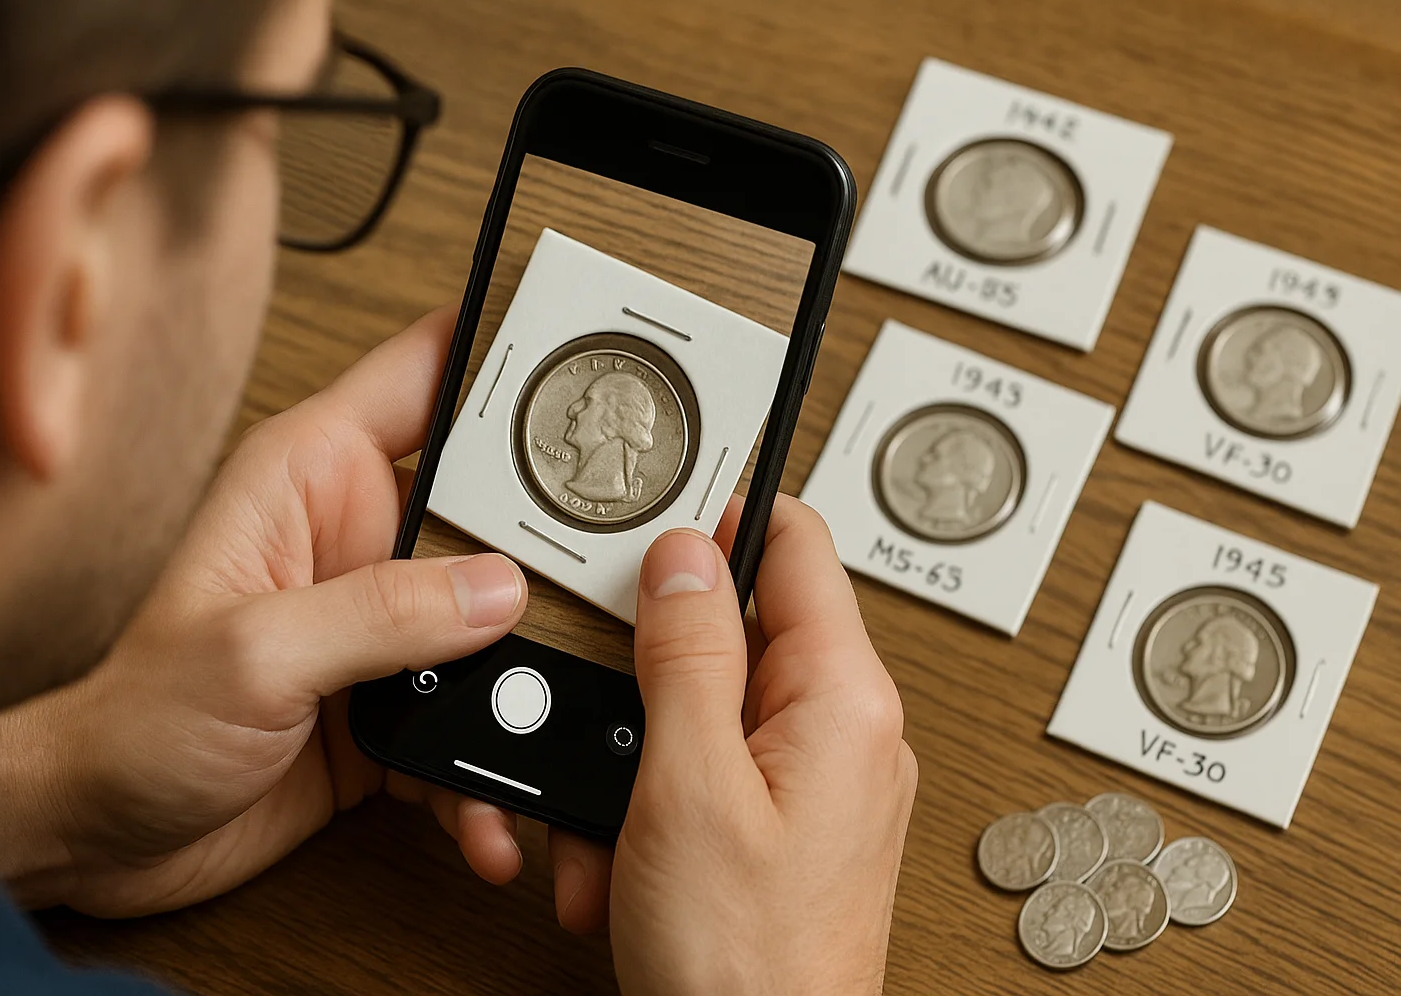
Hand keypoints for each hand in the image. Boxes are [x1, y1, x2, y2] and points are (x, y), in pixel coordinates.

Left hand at [0, 306, 535, 915]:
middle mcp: (363, 537)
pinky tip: (496, 815)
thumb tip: (499, 590)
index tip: (595, 361)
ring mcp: (390, 623)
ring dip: (541, 677)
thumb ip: (378, 613)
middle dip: (564, 538)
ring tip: (568, 726)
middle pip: (498, 504)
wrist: (105, 839)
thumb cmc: (133, 723)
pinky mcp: (403, 701)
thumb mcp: (253, 652)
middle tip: (629, 573)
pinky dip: (499, 769)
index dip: (510, 352)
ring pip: (507, 618)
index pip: (427, 372)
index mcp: (314, 478)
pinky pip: (481, 718)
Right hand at [550, 497, 917, 994]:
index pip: (797, 546)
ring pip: (708, 713)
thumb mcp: (690, 784)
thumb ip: (689, 654)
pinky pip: (710, 777)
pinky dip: (655, 808)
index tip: (661, 508)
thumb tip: (686, 555)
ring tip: (615, 825)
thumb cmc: (746, 962)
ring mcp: (821, 783)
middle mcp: (848, 732)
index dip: (725, 514)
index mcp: (845, 700)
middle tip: (609, 708)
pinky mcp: (789, 827)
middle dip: (654, 674)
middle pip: (740, 633)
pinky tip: (626, 864)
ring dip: (642, 758)